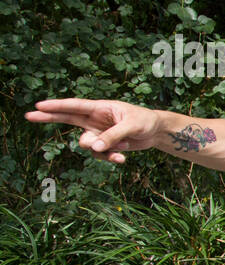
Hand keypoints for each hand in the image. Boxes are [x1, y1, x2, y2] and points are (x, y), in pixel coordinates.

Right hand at [26, 98, 161, 163]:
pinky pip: (99, 154)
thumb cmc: (145, 121)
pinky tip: (122, 159)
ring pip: (87, 144)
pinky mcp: (104, 144)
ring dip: (103, 150)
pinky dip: (110, 157)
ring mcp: (98, 132)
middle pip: (67, 118)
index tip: (39, 105)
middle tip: (29, 115)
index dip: (57, 106)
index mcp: (101, 107)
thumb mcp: (131, 126)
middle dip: (49, 117)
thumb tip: (93, 147)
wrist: (155, 132)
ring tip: (123, 149)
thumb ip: (112, 136)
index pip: (76, 106)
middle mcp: (95, 119)